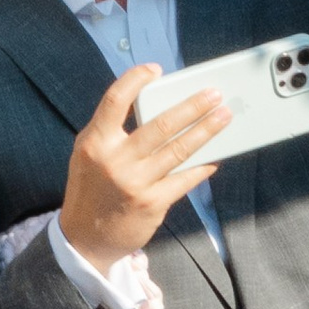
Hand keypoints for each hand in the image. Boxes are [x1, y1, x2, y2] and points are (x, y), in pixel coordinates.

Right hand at [61, 61, 223, 273]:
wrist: (85, 238)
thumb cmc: (92, 190)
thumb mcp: (91, 155)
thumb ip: (114, 132)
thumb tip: (155, 109)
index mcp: (95, 142)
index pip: (116, 100)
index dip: (136, 80)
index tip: (156, 70)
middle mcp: (115, 160)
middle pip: (160, 124)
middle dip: (192, 106)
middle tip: (214, 94)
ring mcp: (135, 182)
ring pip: (178, 150)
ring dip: (205, 131)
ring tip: (223, 117)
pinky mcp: (152, 203)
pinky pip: (184, 179)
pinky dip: (201, 167)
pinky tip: (215, 156)